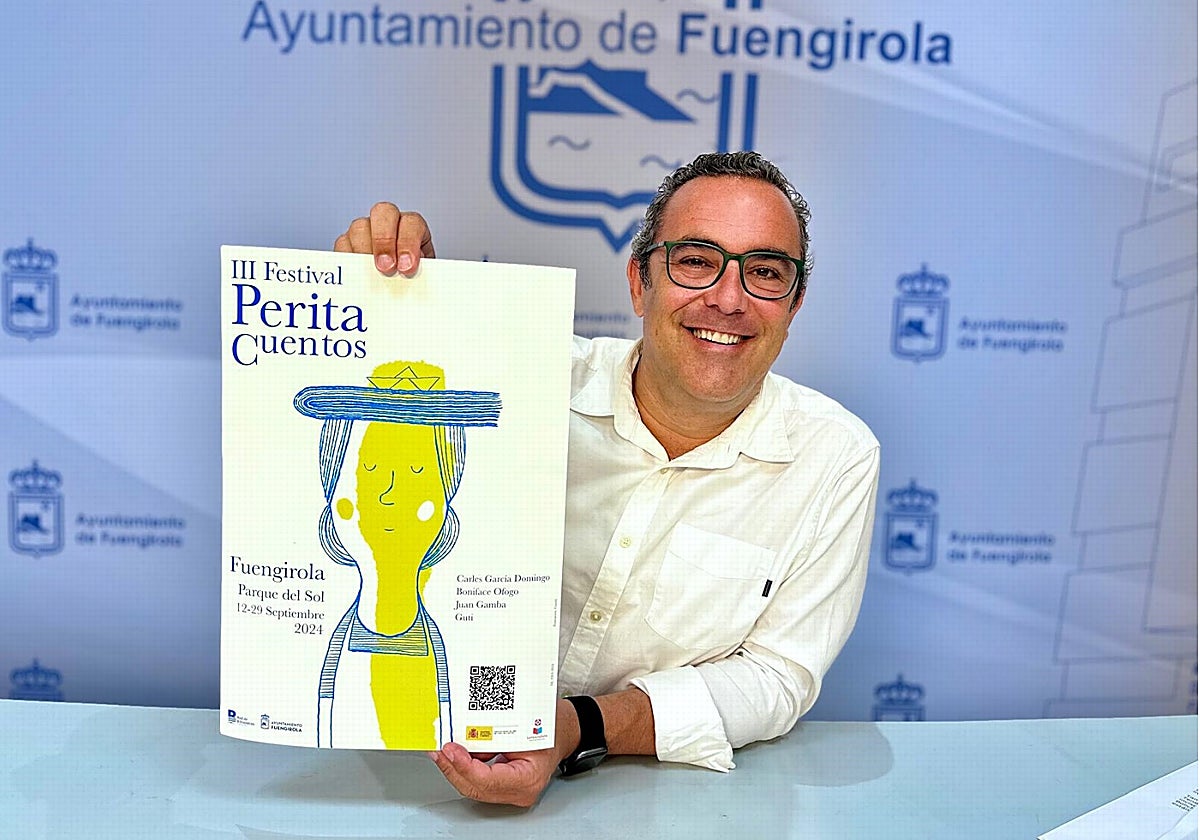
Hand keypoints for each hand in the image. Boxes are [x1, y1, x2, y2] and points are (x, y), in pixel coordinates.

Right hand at [333, 202, 434, 275]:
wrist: (402, 285)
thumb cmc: (413, 278)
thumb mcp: (422, 275)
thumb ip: (419, 273)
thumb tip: (410, 278)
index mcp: (412, 227)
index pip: (412, 224)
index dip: (408, 243)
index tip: (407, 268)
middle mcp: (389, 222)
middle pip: (384, 213)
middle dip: (384, 241)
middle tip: (386, 268)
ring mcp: (366, 229)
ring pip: (360, 227)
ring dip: (365, 251)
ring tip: (371, 274)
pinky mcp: (347, 242)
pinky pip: (342, 244)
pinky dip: (348, 259)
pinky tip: (356, 274)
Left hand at [428, 697, 579, 806]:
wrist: (566, 730)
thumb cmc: (552, 725)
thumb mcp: (524, 725)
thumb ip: (494, 736)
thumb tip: (464, 738)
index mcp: (529, 779)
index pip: (487, 780)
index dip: (464, 766)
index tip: (449, 750)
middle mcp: (521, 791)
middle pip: (475, 788)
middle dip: (452, 769)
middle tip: (437, 750)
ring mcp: (513, 792)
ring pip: (474, 787)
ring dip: (455, 768)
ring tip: (440, 751)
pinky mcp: (505, 786)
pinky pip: (479, 781)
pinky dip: (464, 768)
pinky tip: (453, 754)